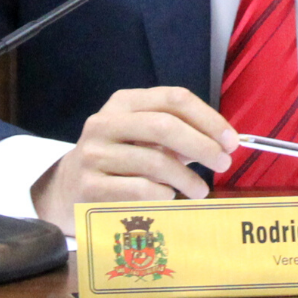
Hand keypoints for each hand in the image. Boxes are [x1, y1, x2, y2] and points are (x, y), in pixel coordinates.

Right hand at [31, 87, 237, 233]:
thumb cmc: (119, 160)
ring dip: (188, 179)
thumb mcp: (142, 137)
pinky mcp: (90, 187)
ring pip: (156, 162)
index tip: (231, 140)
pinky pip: (141, 190)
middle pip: (164, 126)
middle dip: (202, 145)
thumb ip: (178, 134)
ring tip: (200, 190)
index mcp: (124, 103)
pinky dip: (164, 195)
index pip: (173, 98)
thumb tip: (222, 143)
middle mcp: (105, 123)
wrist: (66, 188)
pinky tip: (169, 198)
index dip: (208, 118)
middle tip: (223, 163)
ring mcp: (94, 155)